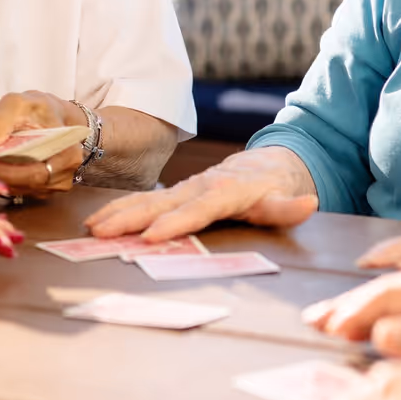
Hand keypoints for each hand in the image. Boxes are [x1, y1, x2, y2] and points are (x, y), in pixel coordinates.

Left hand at [0, 90, 86, 195]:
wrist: (54, 114)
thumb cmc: (38, 108)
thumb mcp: (17, 104)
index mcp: (68, 155)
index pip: (35, 174)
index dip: (5, 171)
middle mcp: (66, 175)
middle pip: (27, 185)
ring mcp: (56, 185)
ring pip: (22, 190)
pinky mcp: (45, 189)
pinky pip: (22, 190)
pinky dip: (4, 181)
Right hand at [84, 146, 317, 242]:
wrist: (265, 163)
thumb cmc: (274, 185)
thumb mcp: (285, 197)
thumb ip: (289, 207)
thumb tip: (309, 204)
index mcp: (223, 192)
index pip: (197, 210)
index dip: (174, 223)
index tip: (151, 236)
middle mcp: (198, 187)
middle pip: (161, 203)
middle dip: (130, 217)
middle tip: (103, 232)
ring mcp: (183, 188)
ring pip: (147, 200)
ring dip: (118, 213)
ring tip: (91, 228)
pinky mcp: (175, 192)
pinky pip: (144, 200)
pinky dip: (120, 209)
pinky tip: (98, 222)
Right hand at [304, 257, 400, 379]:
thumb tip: (378, 334)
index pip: (384, 297)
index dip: (352, 313)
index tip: (325, 330)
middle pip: (385, 286)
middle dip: (348, 303)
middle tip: (313, 318)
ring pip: (396, 284)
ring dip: (363, 297)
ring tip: (334, 311)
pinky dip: (386, 292)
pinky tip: (376, 297)